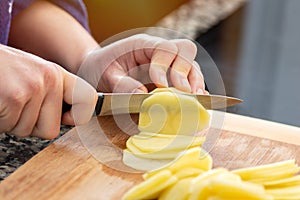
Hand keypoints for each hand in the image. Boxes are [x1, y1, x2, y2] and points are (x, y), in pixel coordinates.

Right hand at [0, 45, 96, 138]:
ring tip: (6, 100)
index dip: (81, 116)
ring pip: (29, 130)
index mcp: (57, 74)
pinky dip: (1, 121)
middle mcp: (50, 78)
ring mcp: (33, 87)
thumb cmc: (3, 70)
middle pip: (52, 129)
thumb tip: (74, 119)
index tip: (69, 119)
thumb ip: (55, 95)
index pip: (88, 98)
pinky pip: (11, 127)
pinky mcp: (15, 97)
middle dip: (31, 125)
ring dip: (13, 122)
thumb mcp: (34, 75)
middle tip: (17, 106)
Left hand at [78, 34, 206, 93]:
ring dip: (194, 82)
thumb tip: (143, 96)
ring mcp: (166, 65)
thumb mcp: (105, 76)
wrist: (97, 72)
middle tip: (184, 90)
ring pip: (190, 65)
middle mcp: (158, 52)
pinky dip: (193, 90)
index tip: (159, 85)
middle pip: (184, 51)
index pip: (164, 48)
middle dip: (186, 70)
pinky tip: (195, 101)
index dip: (165, 66)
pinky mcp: (169, 79)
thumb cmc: (99, 70)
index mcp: (142, 45)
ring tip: (195, 98)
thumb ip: (122, 84)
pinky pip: (188, 80)